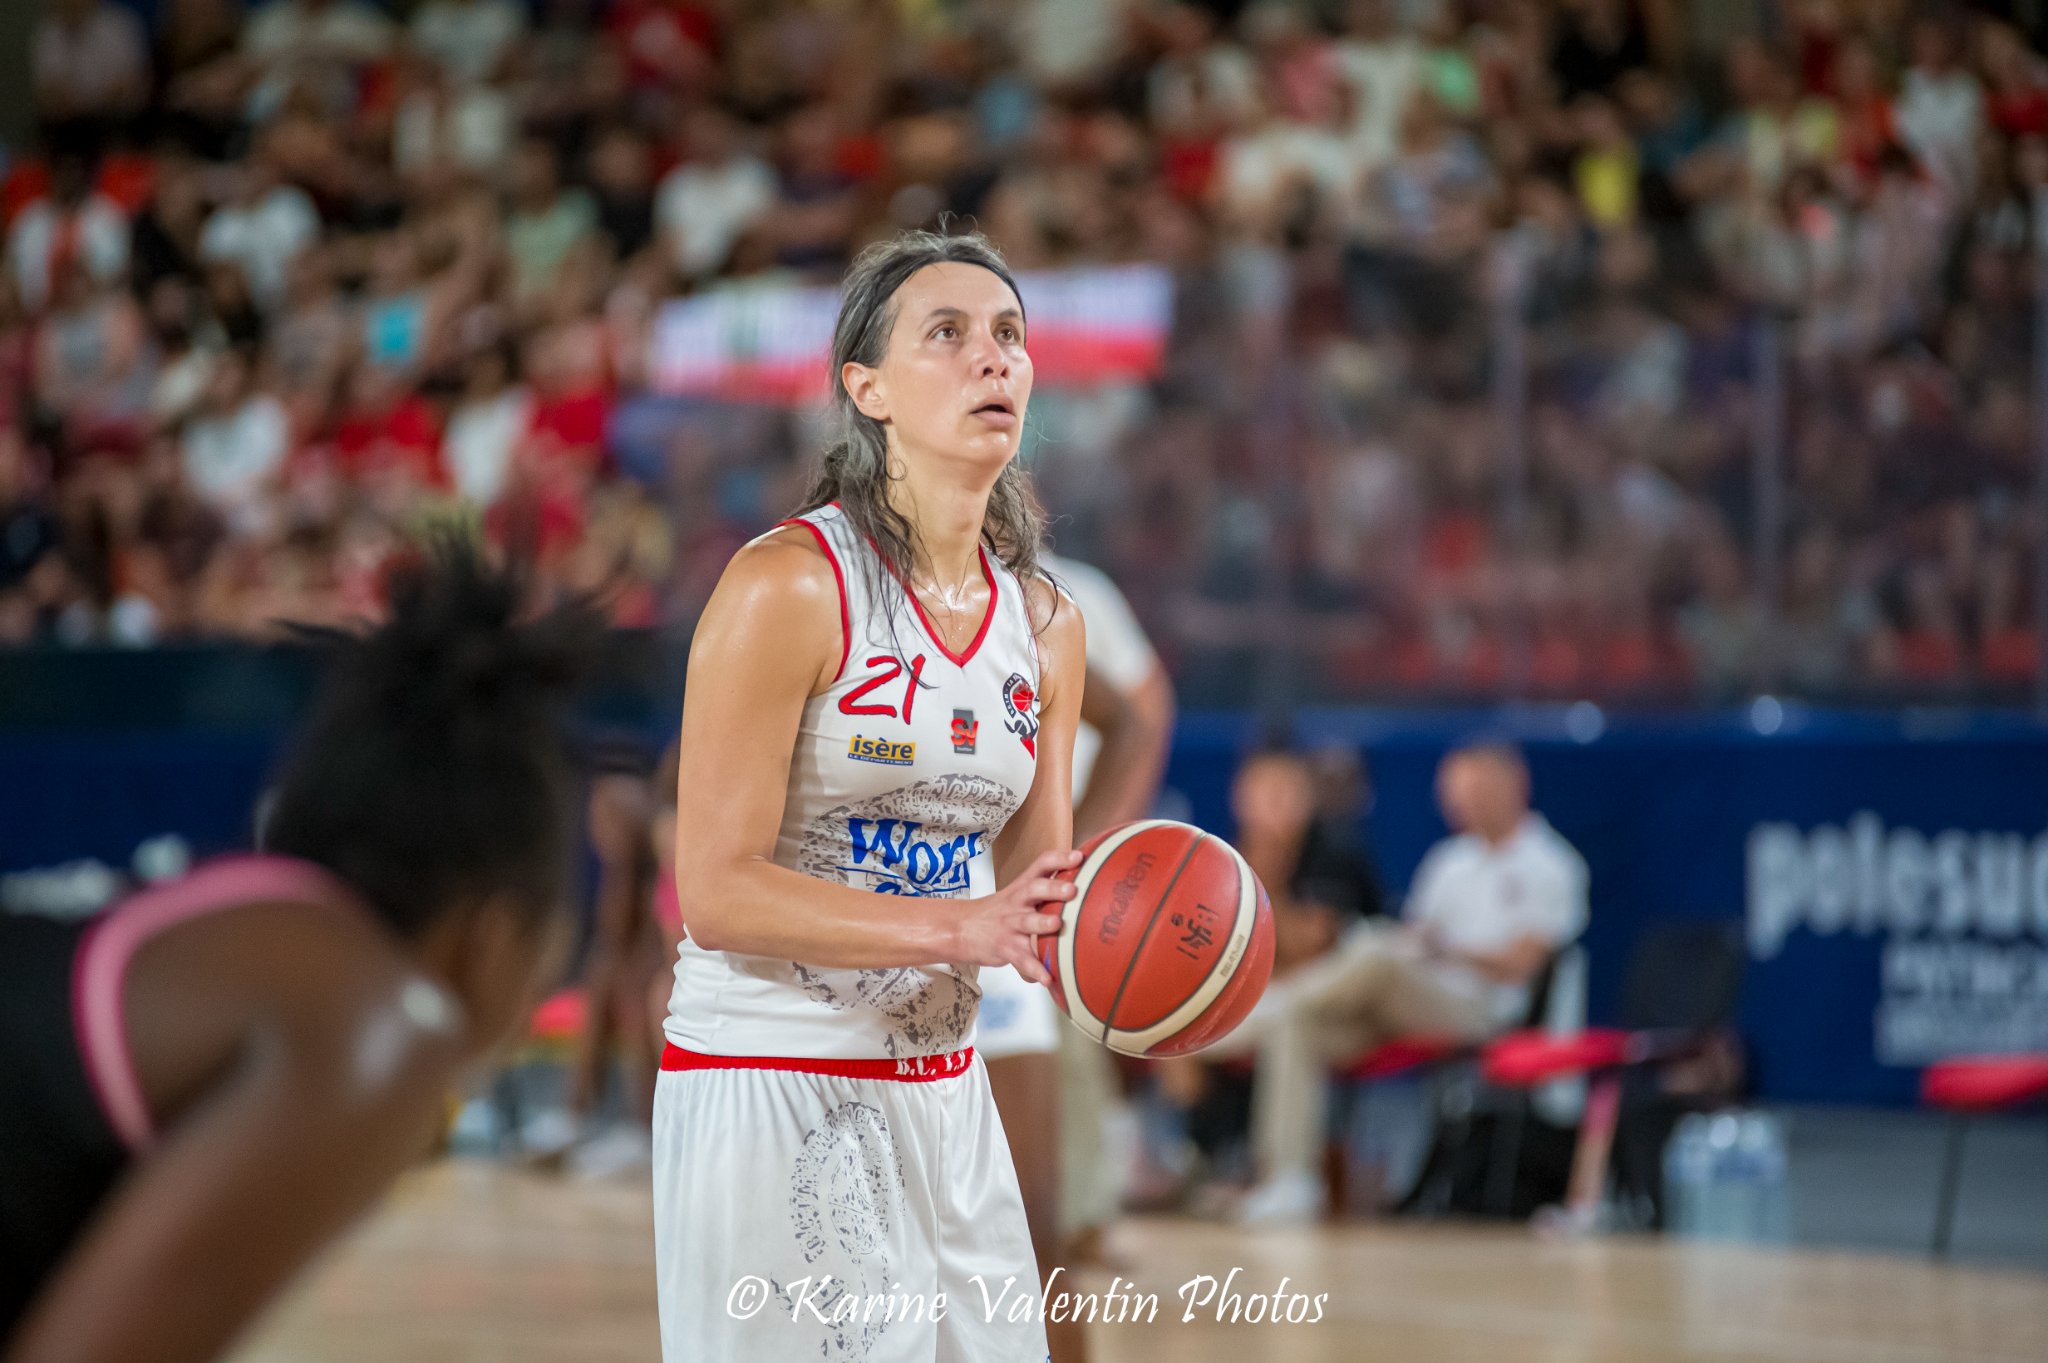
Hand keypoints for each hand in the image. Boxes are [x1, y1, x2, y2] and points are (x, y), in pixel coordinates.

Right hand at [957, 849, 1080, 983]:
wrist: (961, 928)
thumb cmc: (1000, 912)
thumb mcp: (1017, 895)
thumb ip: (1045, 890)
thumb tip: (1086, 884)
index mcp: (1022, 887)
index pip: (1040, 865)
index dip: (1059, 859)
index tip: (1078, 857)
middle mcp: (1017, 902)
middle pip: (1034, 889)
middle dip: (1053, 888)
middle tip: (1072, 889)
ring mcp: (1010, 925)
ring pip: (1027, 922)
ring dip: (1043, 923)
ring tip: (1057, 924)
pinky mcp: (1006, 948)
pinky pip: (1022, 959)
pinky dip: (1035, 970)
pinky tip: (1048, 978)